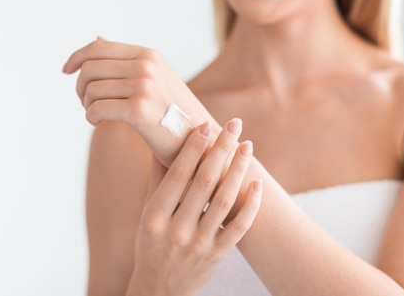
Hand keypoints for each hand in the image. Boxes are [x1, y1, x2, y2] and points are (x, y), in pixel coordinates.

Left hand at [63, 37, 198, 166]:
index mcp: (149, 55)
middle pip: (89, 68)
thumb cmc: (173, 113)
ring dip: (87, 105)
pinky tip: (99, 123)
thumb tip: (96, 39)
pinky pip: (96, 110)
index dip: (76, 58)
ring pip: (90, 90)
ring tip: (97, 114)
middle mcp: (147, 66)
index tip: (66, 71)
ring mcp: (144, 87)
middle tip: (87, 102)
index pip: (98, 47)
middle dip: (80, 87)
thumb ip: (126, 60)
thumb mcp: (155, 78)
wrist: (200, 141)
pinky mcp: (139, 110)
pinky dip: (91, 118)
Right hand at [127, 119, 262, 295]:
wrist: (160, 289)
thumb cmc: (151, 244)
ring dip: (238, 170)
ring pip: (224, 200)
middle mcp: (176, 230)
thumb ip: (158, 179)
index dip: (194, 148)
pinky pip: (239, 227)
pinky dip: (251, 205)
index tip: (206, 125)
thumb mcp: (146, 213)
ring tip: (247, 146)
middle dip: (221, 149)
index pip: (178, 174)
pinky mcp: (217, 255)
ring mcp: (199, 244)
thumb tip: (160, 143)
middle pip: (204, 181)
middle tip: (234, 125)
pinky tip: (257, 183)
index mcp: (154, 215)